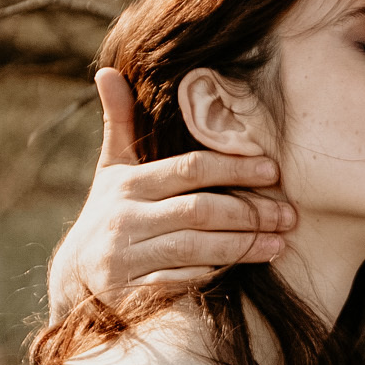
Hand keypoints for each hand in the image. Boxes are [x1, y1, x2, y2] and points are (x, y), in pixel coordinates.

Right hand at [45, 69, 296, 318]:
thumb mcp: (111, 168)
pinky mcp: (131, 292)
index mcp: (127, 185)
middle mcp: (125, 220)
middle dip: (249, 212)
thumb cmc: (109, 213)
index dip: (233, 168)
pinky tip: (246, 270)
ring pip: (195, 250)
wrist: (75, 275)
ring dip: (242, 246)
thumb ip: (120, 123)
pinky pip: (182, 284)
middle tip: (289, 214)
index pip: (189, 169)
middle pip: (198, 211)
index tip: (273, 170)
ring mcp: (126, 259)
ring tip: (280, 243)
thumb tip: (108, 71)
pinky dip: (215, 276)